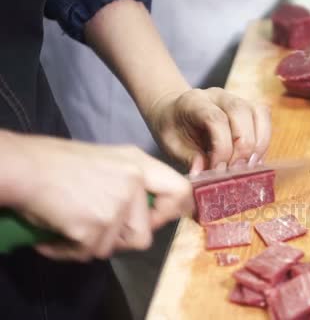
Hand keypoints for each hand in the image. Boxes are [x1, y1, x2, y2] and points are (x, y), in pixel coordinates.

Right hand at [10, 135, 191, 260]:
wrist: (24, 167)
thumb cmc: (59, 163)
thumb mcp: (109, 160)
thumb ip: (134, 182)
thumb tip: (150, 213)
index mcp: (139, 163)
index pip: (181, 191)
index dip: (172, 212)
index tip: (154, 220)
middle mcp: (134, 183)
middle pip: (145, 235)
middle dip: (120, 239)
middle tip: (98, 228)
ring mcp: (116, 205)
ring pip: (115, 247)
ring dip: (93, 244)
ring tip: (73, 227)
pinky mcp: (95, 226)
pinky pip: (89, 253)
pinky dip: (69, 250)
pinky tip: (56, 235)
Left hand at [146, 88, 271, 172]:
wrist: (176, 114)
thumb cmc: (173, 129)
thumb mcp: (170, 144)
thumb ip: (188, 157)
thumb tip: (203, 173)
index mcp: (194, 101)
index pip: (216, 118)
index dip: (222, 147)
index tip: (218, 170)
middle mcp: (218, 95)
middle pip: (241, 113)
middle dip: (242, 147)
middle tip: (235, 172)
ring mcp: (236, 99)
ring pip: (258, 113)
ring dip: (258, 144)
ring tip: (248, 168)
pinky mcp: (249, 108)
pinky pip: (264, 119)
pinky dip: (264, 141)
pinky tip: (254, 160)